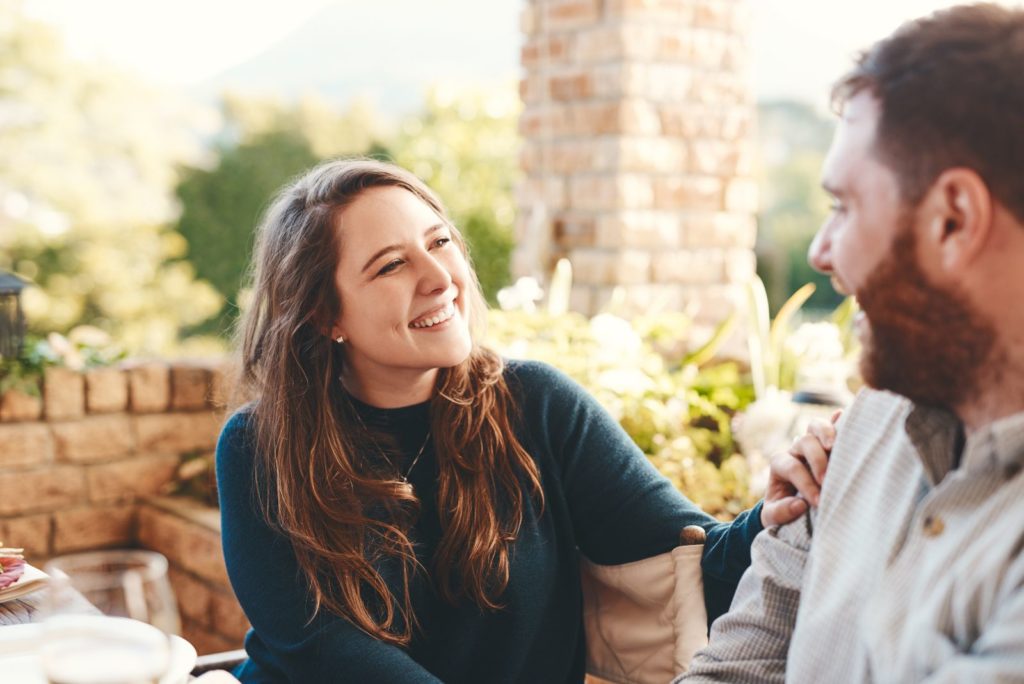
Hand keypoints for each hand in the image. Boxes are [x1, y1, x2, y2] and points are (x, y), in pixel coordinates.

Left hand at [760, 410, 840, 526]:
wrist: (787, 503)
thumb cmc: (782, 509)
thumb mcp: (773, 516)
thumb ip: (781, 512)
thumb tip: (800, 505)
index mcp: (779, 464)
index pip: (793, 468)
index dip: (805, 484)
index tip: (818, 502)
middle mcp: (795, 451)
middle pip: (804, 442)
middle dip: (817, 460)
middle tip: (826, 480)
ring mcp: (811, 444)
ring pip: (815, 427)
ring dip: (827, 433)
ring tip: (835, 446)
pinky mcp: (826, 444)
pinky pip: (832, 426)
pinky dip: (838, 421)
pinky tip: (844, 414)